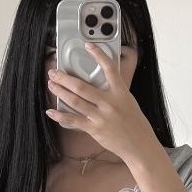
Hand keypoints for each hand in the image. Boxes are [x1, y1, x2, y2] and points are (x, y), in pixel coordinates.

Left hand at [46, 42, 161, 168]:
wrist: (140, 145)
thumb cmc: (135, 124)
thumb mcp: (129, 102)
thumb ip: (115, 92)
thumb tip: (101, 84)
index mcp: (120, 93)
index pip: (109, 69)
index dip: (98, 55)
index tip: (88, 46)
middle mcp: (109, 103)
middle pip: (82, 87)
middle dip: (64, 78)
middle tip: (53, 72)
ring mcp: (100, 117)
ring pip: (75, 101)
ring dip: (60, 92)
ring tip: (51, 85)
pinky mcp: (94, 129)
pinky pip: (74, 120)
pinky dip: (60, 116)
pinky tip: (51, 111)